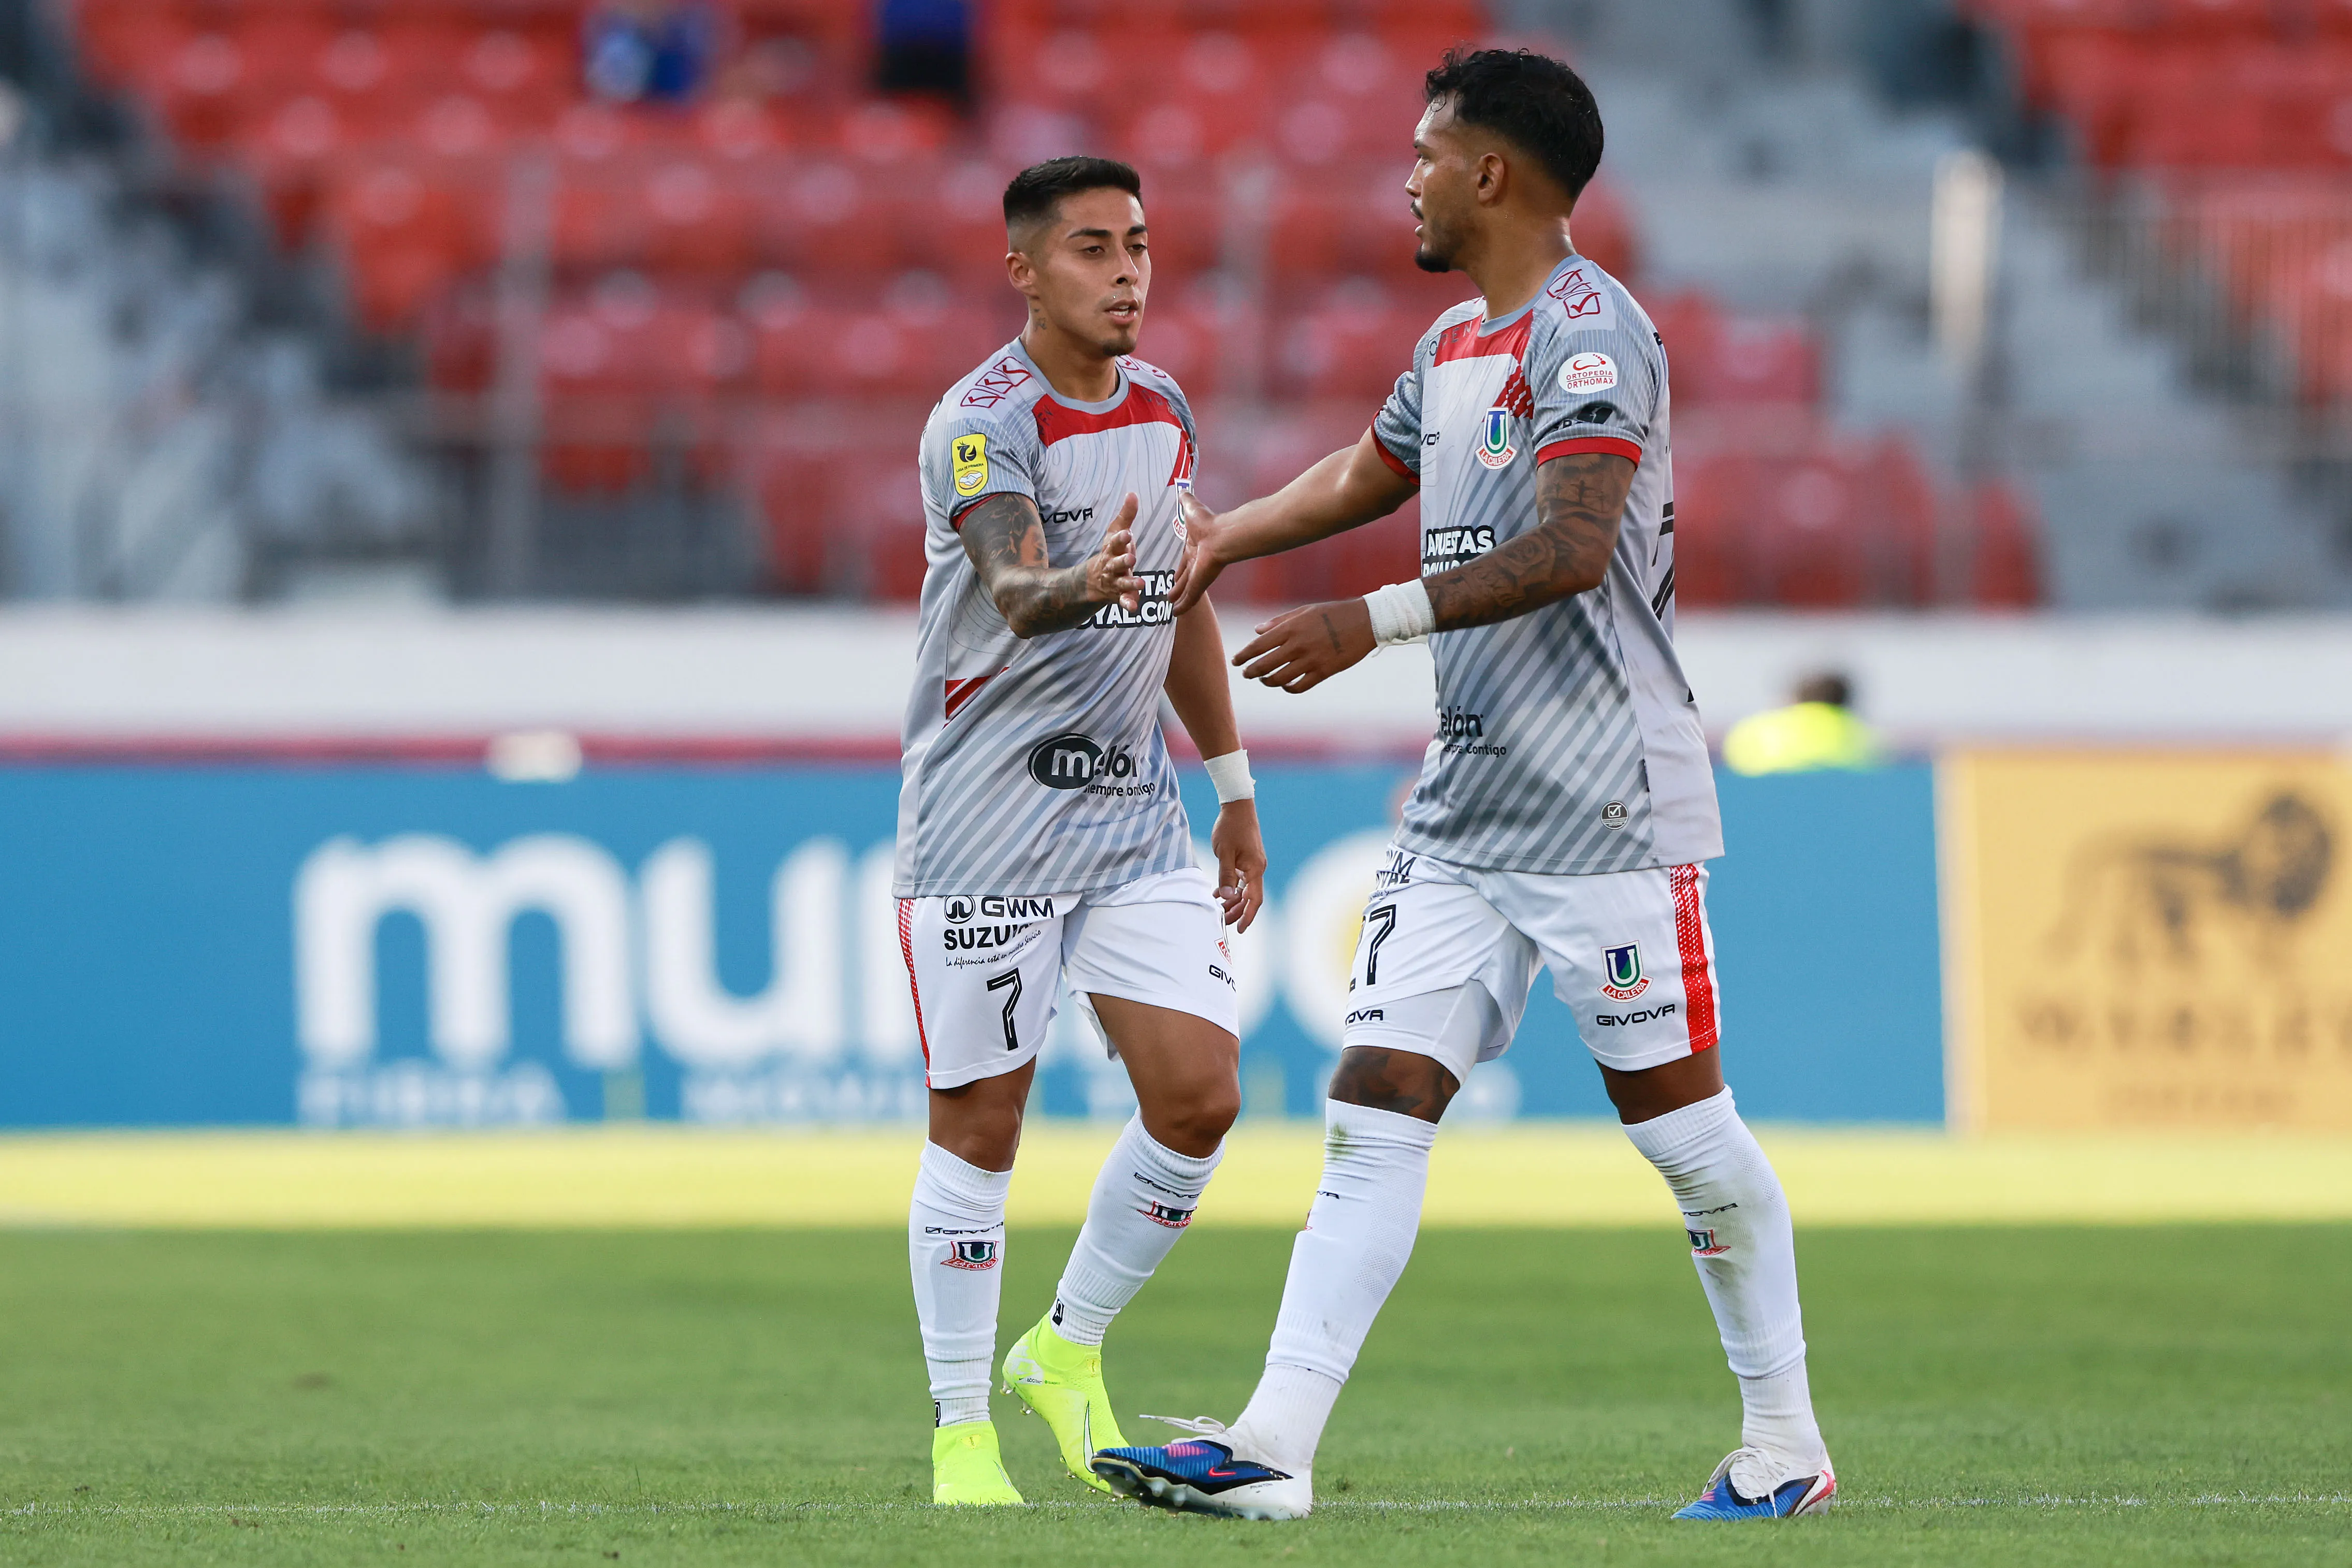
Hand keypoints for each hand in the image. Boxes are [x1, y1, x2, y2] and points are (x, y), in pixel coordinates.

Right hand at [1084, 493, 1143, 611]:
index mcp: (1112, 549)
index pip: (1114, 543)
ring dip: (1130, 583)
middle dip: (1123, 560)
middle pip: (1116, 563)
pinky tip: (1134, 608)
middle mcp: (1111, 565)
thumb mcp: (1116, 533)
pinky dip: (1128, 604)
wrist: (1095, 579)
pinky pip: (1123, 601)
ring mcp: (1114, 581)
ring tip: (1140, 583)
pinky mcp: (1119, 595)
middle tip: (1132, 557)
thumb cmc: (1112, 551)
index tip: (1127, 533)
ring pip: (1121, 583)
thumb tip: (1133, 493)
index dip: (1120, 539)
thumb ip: (1126, 515)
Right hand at [1170, 490, 1229, 613]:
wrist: (1221, 535)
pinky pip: (1190, 597)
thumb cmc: (1208, 522)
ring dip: (1179, 599)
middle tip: (1168, 596)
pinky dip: (1183, 606)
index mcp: (1194, 548)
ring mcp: (1199, 574)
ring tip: (1170, 609)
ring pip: (1187, 590)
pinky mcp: (1200, 583)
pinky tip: (1176, 614)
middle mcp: (1197, 563)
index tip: (1173, 577)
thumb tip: (1182, 488)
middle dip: (1177, 587)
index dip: (1178, 570)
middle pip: (1184, 578)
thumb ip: (1186, 500)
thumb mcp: (1191, 508)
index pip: (1184, 562)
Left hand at [1211, 799, 1266, 931]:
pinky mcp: (1248, 859)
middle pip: (1250, 897)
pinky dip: (1232, 888)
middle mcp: (1258, 868)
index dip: (1247, 916)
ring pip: (1245, 890)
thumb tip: (1226, 897)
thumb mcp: (1224, 853)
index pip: (1254, 899)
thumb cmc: (1230, 828)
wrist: (1238, 807)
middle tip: (1223, 922)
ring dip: (1233, 901)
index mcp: (1255, 868)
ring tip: (1219, 910)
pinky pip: (1242, 879)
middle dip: (1237, 911)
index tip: (1240, 929)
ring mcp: (1254, 864)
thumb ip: (1226, 876)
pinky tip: (1218, 894)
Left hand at [1233, 599, 1375, 693]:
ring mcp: (1311, 660)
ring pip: (1279, 679)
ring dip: (1267, 681)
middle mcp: (1298, 645)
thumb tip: (1257, 630)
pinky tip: (1284, 685)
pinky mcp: (1324, 671)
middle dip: (1250, 671)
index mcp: (1291, 628)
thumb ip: (1279, 622)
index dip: (1243, 655)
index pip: (1258, 645)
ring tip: (1263, 679)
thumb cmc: (1333, 613)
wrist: (1365, 621)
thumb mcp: (1304, 611)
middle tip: (1245, 673)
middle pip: (1264, 665)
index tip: (1235, 661)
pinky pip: (1299, 687)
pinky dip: (1288, 688)